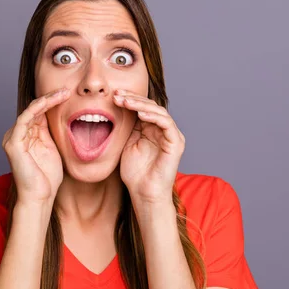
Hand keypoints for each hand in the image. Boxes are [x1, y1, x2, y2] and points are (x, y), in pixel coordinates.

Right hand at [2, 88, 69, 205]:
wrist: (40, 197)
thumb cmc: (47, 178)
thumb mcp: (52, 149)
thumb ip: (50, 132)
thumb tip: (56, 114)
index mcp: (26, 136)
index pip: (38, 113)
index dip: (52, 102)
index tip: (69, 94)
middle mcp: (17, 134)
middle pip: (34, 109)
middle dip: (51, 97)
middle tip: (67, 89)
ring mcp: (13, 138)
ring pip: (30, 110)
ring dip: (47, 100)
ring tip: (63, 93)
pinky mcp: (13, 143)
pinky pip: (25, 119)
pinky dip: (38, 108)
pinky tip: (50, 101)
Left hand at [114, 89, 184, 207]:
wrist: (144, 194)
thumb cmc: (135, 174)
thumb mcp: (127, 144)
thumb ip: (128, 128)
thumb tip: (118, 108)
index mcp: (152, 129)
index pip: (143, 108)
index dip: (129, 99)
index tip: (113, 95)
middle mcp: (164, 130)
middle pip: (150, 106)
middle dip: (133, 98)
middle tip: (117, 95)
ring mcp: (171, 136)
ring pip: (158, 111)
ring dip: (140, 104)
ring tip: (125, 101)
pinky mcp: (175, 143)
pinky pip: (166, 123)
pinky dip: (153, 116)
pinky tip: (139, 113)